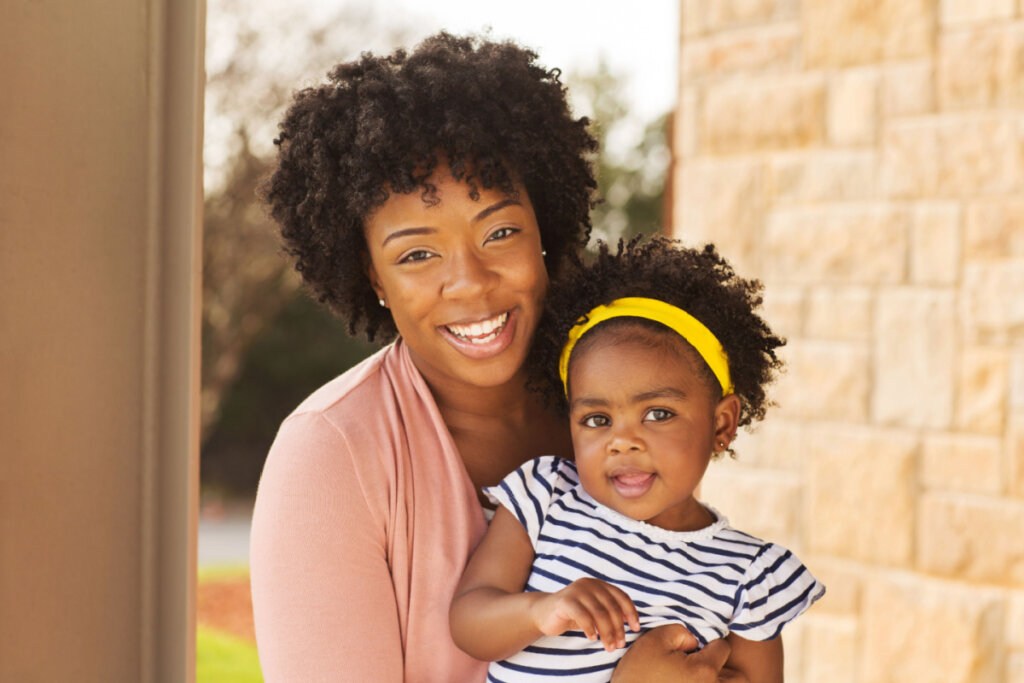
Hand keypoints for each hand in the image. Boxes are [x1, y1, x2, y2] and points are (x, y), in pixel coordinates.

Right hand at [529, 578, 639, 651]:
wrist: (543, 613)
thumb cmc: (573, 614)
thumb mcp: (594, 611)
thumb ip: (610, 612)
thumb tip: (632, 624)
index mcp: (599, 584)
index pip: (621, 597)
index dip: (631, 613)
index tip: (635, 628)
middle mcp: (589, 584)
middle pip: (611, 607)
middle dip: (618, 628)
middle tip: (619, 645)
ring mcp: (576, 590)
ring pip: (599, 613)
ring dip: (607, 632)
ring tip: (608, 646)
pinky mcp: (565, 600)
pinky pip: (583, 616)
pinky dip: (590, 629)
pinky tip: (592, 638)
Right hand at [611, 625, 740, 682]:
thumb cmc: (638, 673)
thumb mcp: (655, 640)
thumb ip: (681, 632)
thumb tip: (695, 640)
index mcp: (704, 671)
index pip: (722, 648)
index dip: (709, 642)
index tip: (695, 646)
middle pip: (739, 678)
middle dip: (727, 668)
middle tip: (707, 663)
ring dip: (722, 681)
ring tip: (700, 676)